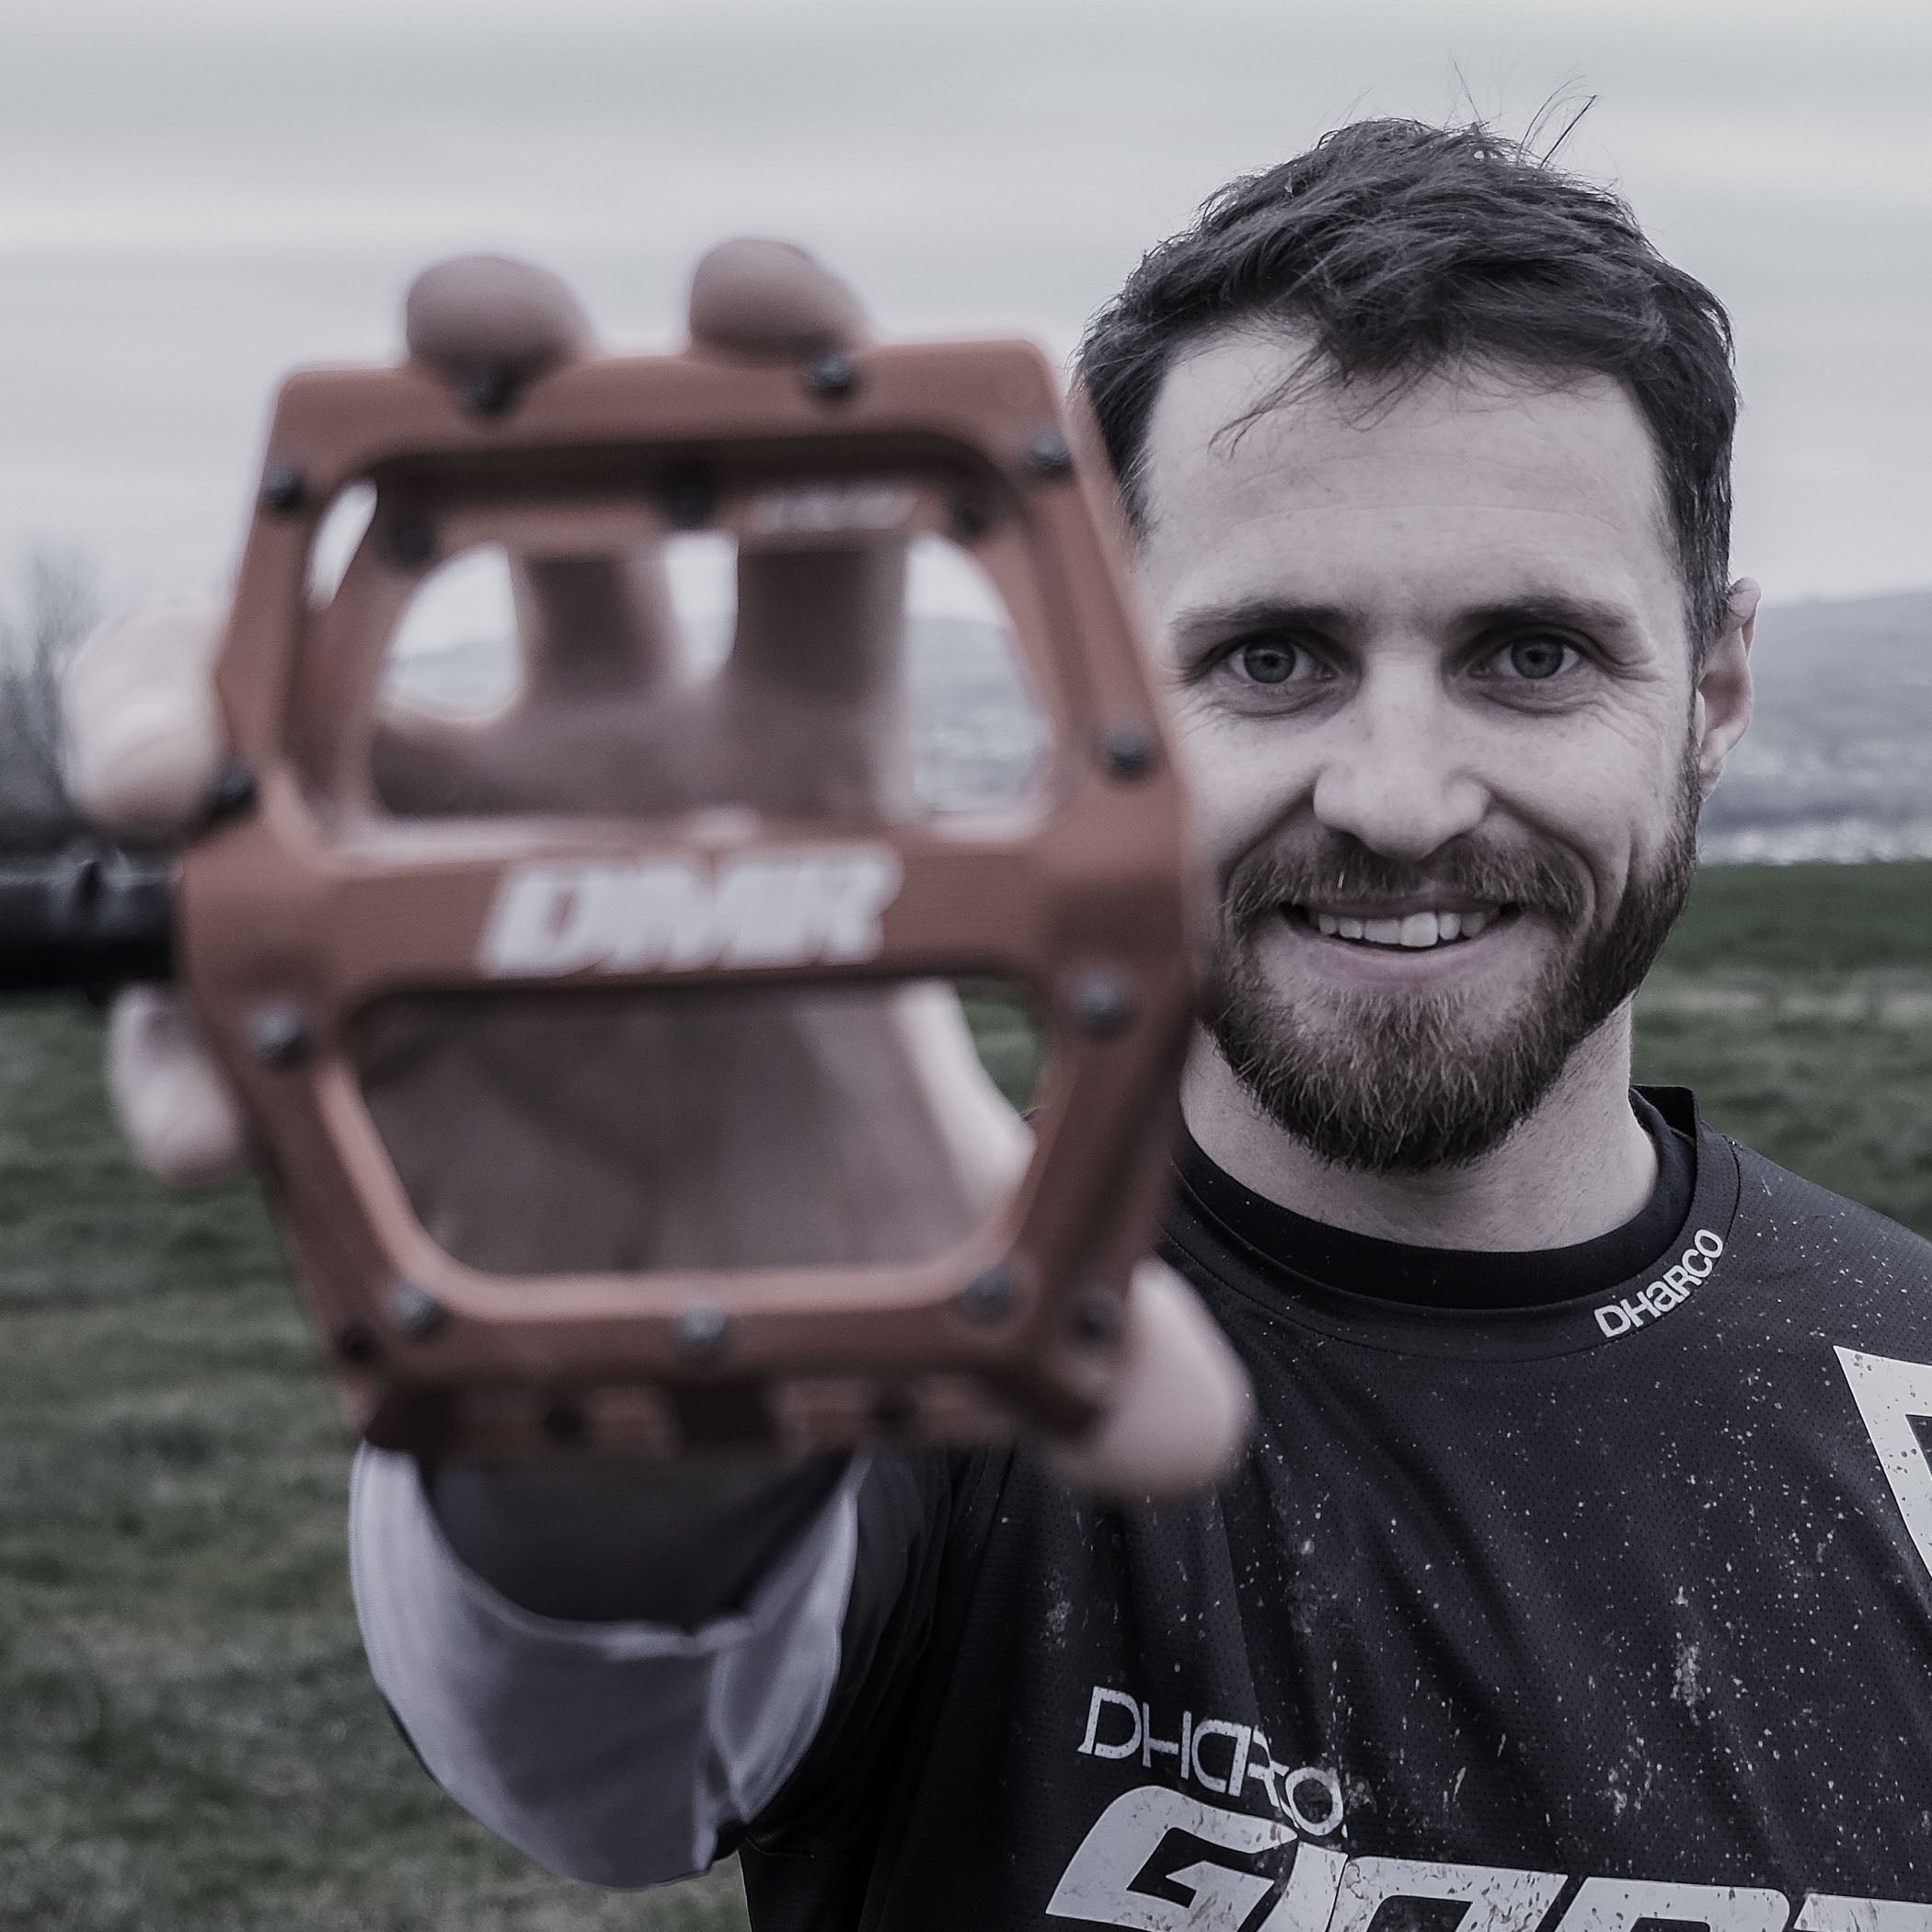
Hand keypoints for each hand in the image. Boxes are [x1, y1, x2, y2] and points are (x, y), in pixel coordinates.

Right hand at [64, 243, 1250, 1496]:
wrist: (676, 1291)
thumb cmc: (829, 1183)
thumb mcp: (945, 1229)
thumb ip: (1075, 1322)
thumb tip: (1188, 1440)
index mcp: (798, 750)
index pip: (811, 520)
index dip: (801, 384)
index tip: (787, 311)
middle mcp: (609, 752)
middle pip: (541, 506)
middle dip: (500, 378)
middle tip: (480, 331)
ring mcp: (435, 842)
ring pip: (288, 679)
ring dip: (194, 676)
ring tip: (184, 758)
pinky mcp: (310, 976)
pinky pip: (196, 958)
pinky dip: (164, 1027)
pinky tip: (188, 1120)